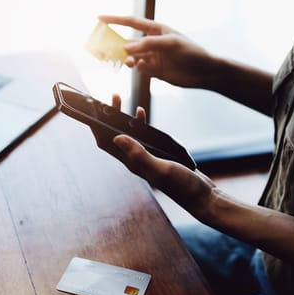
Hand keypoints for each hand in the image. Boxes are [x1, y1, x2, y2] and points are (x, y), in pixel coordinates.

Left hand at [90, 95, 215, 221]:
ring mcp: (146, 158)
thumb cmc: (182, 186)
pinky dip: (139, 123)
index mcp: (132, 164)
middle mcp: (135, 161)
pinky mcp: (158, 156)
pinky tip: (140, 114)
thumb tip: (116, 137)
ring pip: (127, 134)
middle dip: (107, 117)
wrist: (202, 197)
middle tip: (109, 98)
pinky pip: (142, 136)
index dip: (96, 127)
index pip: (106, 143)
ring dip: (121, 118)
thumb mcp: (160, 168)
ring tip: (119, 100)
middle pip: (114, 136)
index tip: (91, 110)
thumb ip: (139, 154)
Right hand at [98, 15, 215, 88]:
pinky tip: (142, 68)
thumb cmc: (191, 52)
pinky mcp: (154, 70)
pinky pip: (140, 69)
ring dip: (127, 59)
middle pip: (128, 42)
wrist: (204, 72)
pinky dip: (138, 68)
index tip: (99, 18)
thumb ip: (148, 45)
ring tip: (128, 62)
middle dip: (115, 45)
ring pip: (132, 57)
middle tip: (102, 49)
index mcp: (156, 30)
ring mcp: (152, 57)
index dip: (115, 20)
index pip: (131, 22)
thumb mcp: (170, 44)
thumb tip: (127, 49)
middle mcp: (152, 42)